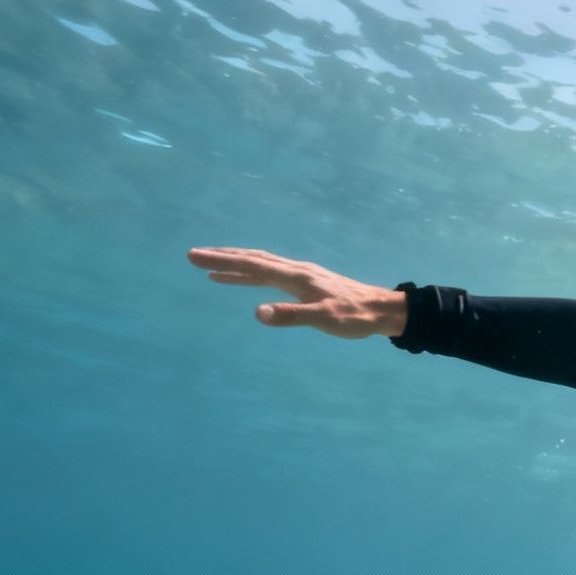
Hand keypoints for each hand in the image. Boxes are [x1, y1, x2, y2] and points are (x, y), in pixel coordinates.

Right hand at [186, 247, 407, 338]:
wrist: (382, 310)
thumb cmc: (354, 317)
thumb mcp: (323, 319)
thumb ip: (291, 316)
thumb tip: (257, 313)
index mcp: (296, 276)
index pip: (252, 265)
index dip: (222, 261)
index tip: (195, 257)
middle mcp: (296, 270)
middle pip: (253, 259)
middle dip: (222, 257)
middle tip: (193, 256)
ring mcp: (302, 275)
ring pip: (262, 265)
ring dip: (236, 265)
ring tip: (210, 268)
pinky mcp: (308, 283)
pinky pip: (273, 274)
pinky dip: (254, 275)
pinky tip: (248, 280)